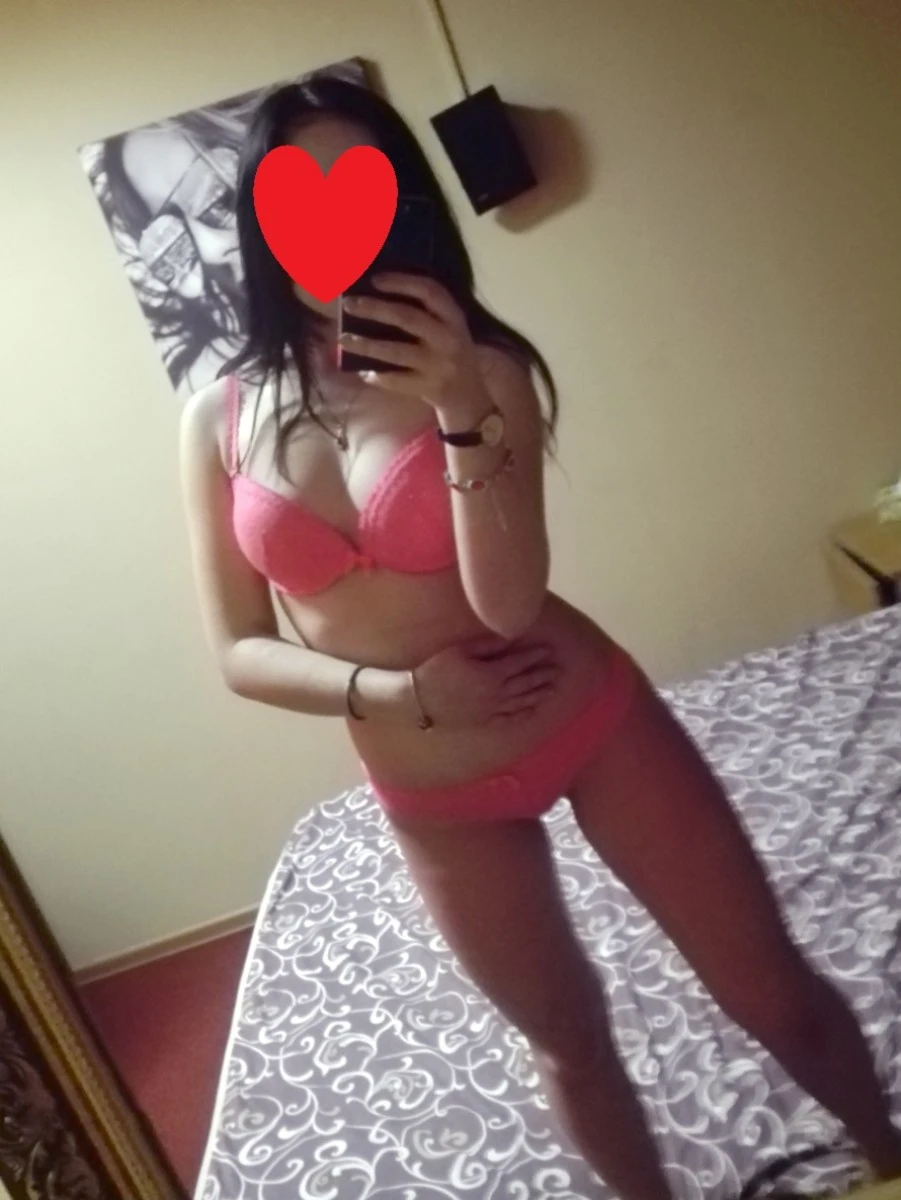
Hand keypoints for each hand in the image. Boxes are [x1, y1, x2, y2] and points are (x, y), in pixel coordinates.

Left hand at [339, 273, 485, 411]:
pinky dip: (378, 376)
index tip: (374, 279)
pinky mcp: (429, 387)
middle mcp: (448, 338)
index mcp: (453, 317)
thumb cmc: (451, 352)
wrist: (470, 395)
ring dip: (366, 345)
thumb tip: (378, 293)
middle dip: (374, 309)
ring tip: (343, 339)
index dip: (401, 282)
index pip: (429, 291)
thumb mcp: (450, 327)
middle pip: (407, 318)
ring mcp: (438, 365)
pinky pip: (397, 380)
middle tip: (348, 304)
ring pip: (396, 351)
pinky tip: (363, 372)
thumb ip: (426, 311)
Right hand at [411, 634, 562, 728]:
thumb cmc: (436, 671)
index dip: (535, 656)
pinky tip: (533, 710)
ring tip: (553, 688)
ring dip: (539, 694)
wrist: (420, 702)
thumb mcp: (459, 651)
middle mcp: (497, 694)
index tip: (549, 650)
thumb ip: (487, 645)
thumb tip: (509, 638)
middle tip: (559, 670)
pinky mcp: (485, 721)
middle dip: (543, 675)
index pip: (519, 663)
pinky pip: (510, 718)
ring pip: (522, 701)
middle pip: (525, 683)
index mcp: (492, 674)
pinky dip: (524, 713)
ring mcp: (492, 709)